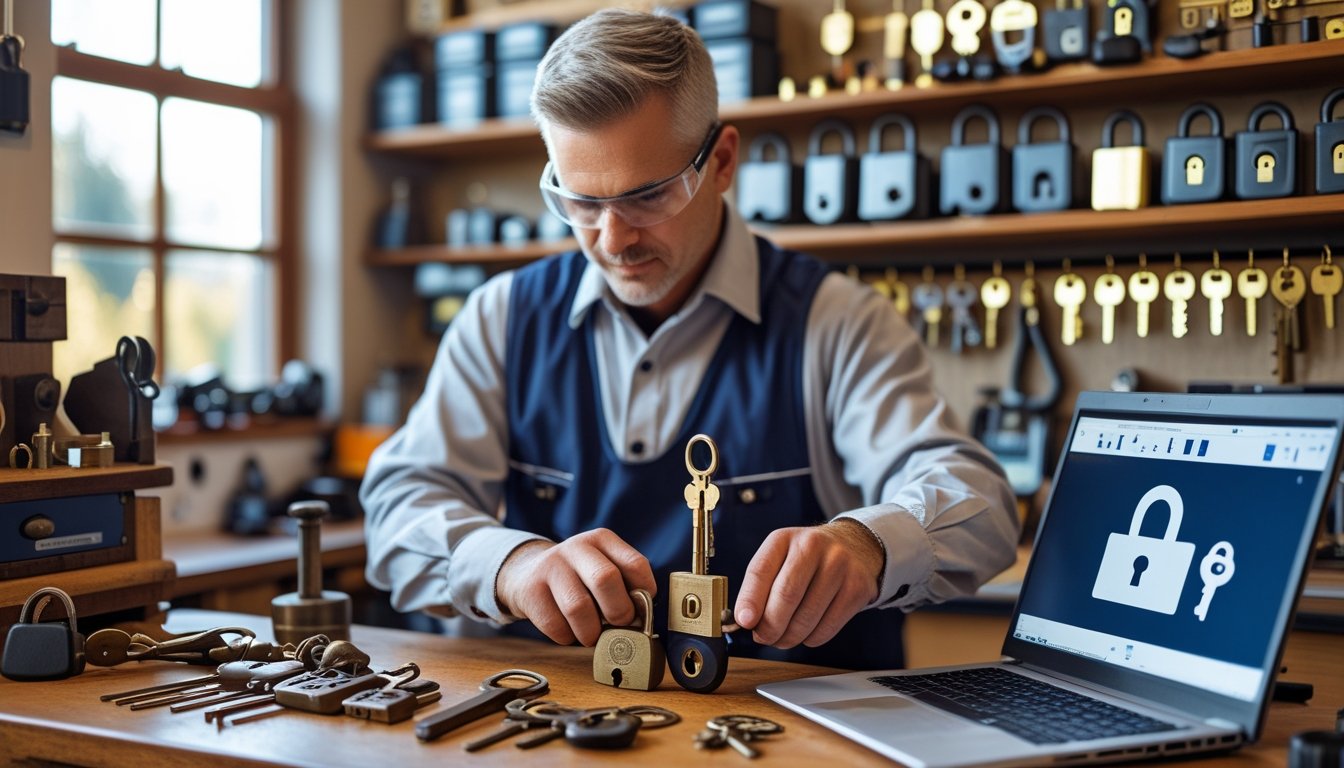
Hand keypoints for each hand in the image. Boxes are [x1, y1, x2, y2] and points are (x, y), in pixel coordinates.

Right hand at [495, 528, 656, 646]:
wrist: (527, 573)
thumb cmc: (579, 578)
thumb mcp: (602, 566)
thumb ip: (624, 584)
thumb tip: (641, 617)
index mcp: (601, 539)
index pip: (635, 564)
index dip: (644, 593)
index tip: (640, 609)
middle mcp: (576, 547)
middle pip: (605, 579)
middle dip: (619, 611)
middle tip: (618, 624)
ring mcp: (550, 567)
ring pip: (578, 607)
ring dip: (592, 632)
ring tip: (593, 634)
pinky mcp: (531, 591)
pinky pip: (556, 626)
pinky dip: (568, 637)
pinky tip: (570, 629)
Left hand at [733, 520, 883, 648]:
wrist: (854, 546)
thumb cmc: (807, 559)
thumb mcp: (779, 558)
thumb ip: (759, 586)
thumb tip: (745, 621)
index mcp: (785, 539)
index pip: (760, 570)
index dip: (749, 600)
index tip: (744, 622)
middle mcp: (813, 547)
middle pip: (786, 596)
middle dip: (770, 626)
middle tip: (763, 637)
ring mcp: (839, 567)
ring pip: (807, 617)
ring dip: (789, 637)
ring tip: (783, 637)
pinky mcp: (857, 588)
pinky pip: (827, 627)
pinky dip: (811, 638)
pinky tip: (807, 631)